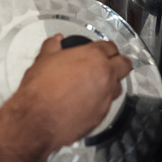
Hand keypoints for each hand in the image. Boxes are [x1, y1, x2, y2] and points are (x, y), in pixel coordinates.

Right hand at [3, 36, 131, 158]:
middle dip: (118, 63)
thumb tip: (56, 41)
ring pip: (118, 86)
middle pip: (124, 64)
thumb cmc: (40, 90)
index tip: (103, 51)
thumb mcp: (44, 59)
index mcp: (94, 56)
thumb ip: (53, 45)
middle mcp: (105, 75)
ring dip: (110, 84)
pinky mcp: (101, 115)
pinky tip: (87, 102)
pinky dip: (100, 102)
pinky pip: (107, 105)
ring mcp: (105, 96)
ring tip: (96, 85)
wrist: (36, 120)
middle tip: (109, 65)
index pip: (111, 46)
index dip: (106, 48)